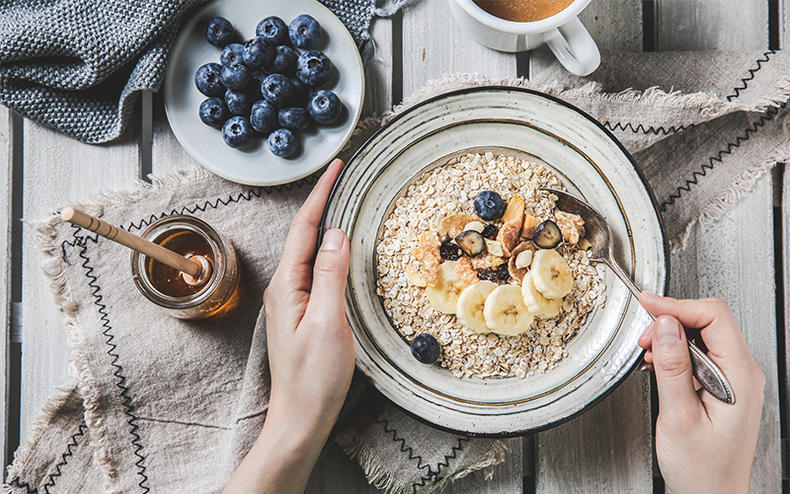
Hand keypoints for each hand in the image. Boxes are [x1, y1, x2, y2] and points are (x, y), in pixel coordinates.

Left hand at [225, 159, 353, 493]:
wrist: (301, 417)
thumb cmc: (314, 377)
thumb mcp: (328, 322)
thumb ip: (329, 275)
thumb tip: (336, 234)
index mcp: (287, 286)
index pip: (304, 228)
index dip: (320, 195)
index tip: (335, 167)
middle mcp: (285, 288)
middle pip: (304, 234)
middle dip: (322, 201)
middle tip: (342, 175)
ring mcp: (293, 301)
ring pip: (309, 251)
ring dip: (324, 223)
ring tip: (342, 199)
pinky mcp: (303, 312)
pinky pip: (315, 269)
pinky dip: (328, 249)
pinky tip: (339, 246)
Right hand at [637, 293, 764, 493]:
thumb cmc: (702, 470)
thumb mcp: (679, 416)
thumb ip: (672, 367)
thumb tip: (664, 325)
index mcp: (739, 377)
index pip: (713, 316)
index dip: (677, 305)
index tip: (647, 303)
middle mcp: (743, 373)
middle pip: (709, 320)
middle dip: (671, 321)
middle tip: (643, 339)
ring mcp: (736, 379)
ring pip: (703, 335)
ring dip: (671, 338)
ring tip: (649, 357)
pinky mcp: (723, 385)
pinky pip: (701, 353)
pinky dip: (676, 353)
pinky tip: (660, 367)